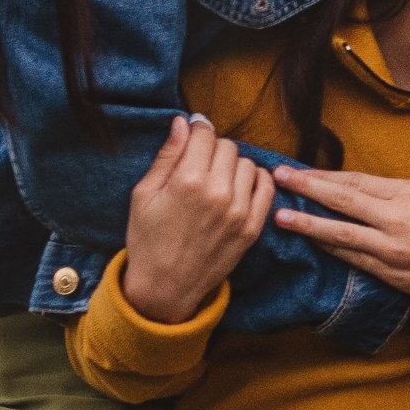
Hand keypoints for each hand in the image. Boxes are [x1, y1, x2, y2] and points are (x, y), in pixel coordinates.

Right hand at [116, 115, 272, 323]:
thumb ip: (167, 156)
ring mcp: (240, 211)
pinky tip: (238, 187)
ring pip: (247, 164)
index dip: (197, 130)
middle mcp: (218, 193)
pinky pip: (266, 187)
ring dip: (232, 166)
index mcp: (188, 182)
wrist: (165, 287)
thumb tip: (183, 122)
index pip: (205, 134)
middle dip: (212, 150)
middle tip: (198, 165)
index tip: (193, 135)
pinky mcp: (253, 227)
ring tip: (215, 180)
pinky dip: (255, 180)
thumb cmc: (147, 239)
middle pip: (227, 146)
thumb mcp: (144, 195)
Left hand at [273, 164, 409, 306]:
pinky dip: (331, 250)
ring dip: (308, 225)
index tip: (299, 170)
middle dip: (307, 189)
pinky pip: (353, 260)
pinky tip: (312, 244)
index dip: (325, 175)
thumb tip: (378, 189)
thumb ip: (408, 191)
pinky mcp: (390, 274)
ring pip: (341, 234)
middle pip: (343, 201)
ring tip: (281, 217)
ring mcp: (391, 250)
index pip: (357, 182)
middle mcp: (396, 221)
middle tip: (278, 179)